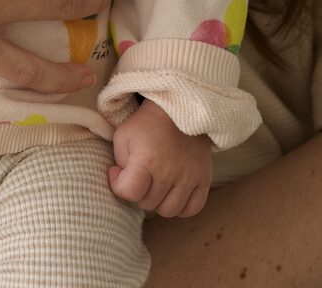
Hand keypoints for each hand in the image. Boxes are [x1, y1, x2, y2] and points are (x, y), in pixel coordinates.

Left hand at [109, 98, 210, 217]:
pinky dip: (181, 207)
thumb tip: (122, 180)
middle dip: (138, 193)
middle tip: (138, 177)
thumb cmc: (146, 123)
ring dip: (158, 202)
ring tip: (155, 186)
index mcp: (147, 160)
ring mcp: (189, 177)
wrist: (179, 110)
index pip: (129, 192)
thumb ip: (119, 162)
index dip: (118, 185)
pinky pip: (192, 208)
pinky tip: (172, 194)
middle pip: (148, 203)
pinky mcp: (204, 179)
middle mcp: (169, 172)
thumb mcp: (123, 136)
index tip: (118, 172)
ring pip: (169, 211)